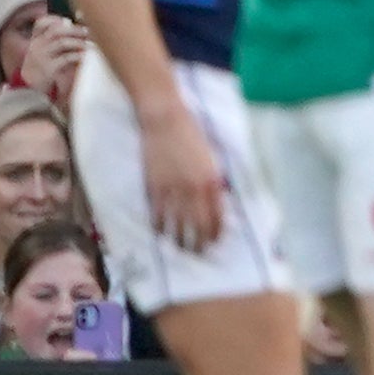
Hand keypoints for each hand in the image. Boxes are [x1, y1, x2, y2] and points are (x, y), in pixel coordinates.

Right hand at [131, 81, 232, 250]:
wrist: (166, 121)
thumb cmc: (192, 136)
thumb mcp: (211, 158)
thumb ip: (215, 180)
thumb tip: (220, 198)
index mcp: (211, 181)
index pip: (216, 215)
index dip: (216, 232)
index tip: (216, 241)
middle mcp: (193, 189)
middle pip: (197, 225)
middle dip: (199, 242)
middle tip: (199, 253)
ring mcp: (172, 190)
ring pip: (176, 225)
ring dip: (179, 240)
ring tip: (181, 249)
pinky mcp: (153, 188)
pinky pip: (157, 215)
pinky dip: (159, 227)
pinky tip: (161, 233)